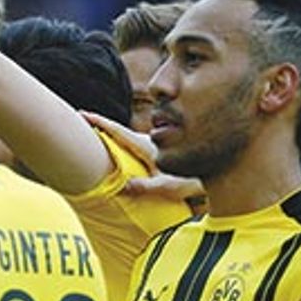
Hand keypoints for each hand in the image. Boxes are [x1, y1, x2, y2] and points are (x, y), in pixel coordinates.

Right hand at [80, 111, 205, 207]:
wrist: (218, 171)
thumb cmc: (194, 180)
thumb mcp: (171, 186)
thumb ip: (148, 186)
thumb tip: (123, 186)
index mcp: (146, 146)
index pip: (118, 131)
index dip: (100, 123)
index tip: (83, 114)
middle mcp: (148, 142)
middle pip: (118, 130)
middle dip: (100, 124)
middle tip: (81, 117)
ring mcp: (153, 144)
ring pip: (126, 135)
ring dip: (110, 131)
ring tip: (94, 129)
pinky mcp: (157, 150)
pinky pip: (133, 142)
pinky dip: (120, 139)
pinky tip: (116, 143)